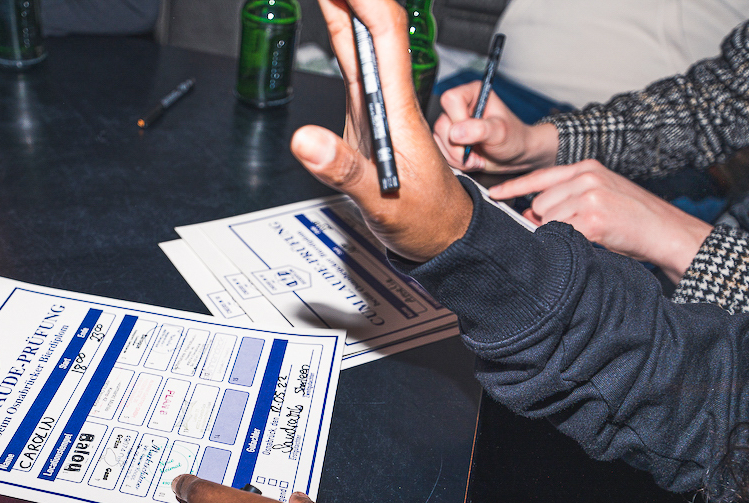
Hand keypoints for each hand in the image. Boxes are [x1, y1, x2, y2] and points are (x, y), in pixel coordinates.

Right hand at [290, 0, 472, 261]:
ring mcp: (379, 104)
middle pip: (374, 25)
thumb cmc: (424, 217)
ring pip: (364, 38)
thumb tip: (305, 140)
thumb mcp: (382, 201)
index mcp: (397, 108)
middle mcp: (389, 97)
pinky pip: (355, 60)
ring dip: (345, 4)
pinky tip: (332, 11)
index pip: (384, 34)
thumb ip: (343, 170)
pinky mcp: (370, 115)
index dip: (364, 0)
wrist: (443, 233)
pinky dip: (341, 30)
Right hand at [433, 81, 557, 172]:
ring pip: (438, 140)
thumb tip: (455, 132)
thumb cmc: (513, 138)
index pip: (450, 99)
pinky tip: (470, 159)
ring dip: (456, 156)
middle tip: (476, 151)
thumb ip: (479, 130)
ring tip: (476, 157)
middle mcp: (459, 106)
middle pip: (441, 124)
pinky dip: (454, 161)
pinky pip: (440, 151)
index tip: (474, 132)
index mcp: (472, 93)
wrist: (514, 156)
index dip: (458, 119)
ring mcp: (452, 124)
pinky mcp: (448, 139)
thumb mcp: (500, 132)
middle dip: (458, 145)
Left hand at [489, 160, 713, 281]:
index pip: (540, 176)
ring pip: (546, 219)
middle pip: (539, 204)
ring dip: (559, 233)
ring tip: (588, 234)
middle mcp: (587, 177)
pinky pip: (560, 234)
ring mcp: (590, 197)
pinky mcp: (593, 219)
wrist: (668, 232)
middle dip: (547, 221)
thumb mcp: (600, 196)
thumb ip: (568, 198)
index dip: (514, 187)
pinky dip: (568, 243)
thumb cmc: (634, 220)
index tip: (494, 194)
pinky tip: (591, 241)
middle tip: (574, 230)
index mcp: (588, 168)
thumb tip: (529, 213)